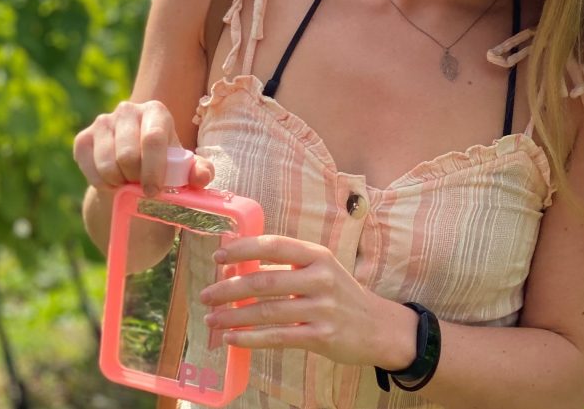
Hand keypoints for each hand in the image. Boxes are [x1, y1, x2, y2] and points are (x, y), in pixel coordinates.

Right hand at [72, 99, 213, 195]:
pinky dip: (102, 183)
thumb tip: (202, 178)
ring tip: (129, 182)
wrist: (134, 166)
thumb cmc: (166, 163)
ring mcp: (103, 121)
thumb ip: (200, 171)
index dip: (153, 170)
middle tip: (141, 186)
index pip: (153, 139)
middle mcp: (128, 110)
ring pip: (108, 164)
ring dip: (119, 182)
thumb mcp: (186, 168)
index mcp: (156, 111)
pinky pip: (89, 169)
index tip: (154, 192)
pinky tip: (112, 180)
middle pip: (128, 154)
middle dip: (136, 179)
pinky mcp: (83, 137)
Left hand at [200, 235, 416, 368]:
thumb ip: (288, 264)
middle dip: (228, 288)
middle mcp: (321, 277)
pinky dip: (250, 338)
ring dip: (233, 316)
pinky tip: (232, 338)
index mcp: (318, 255)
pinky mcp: (322, 336)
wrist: (378, 326)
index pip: (274, 245)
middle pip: (264, 281)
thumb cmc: (340, 294)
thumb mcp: (321, 268)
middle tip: (205, 295)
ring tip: (211, 319)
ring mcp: (323, 308)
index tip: (218, 256)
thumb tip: (240, 263)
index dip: (243, 249)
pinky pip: (278, 337)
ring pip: (267, 311)